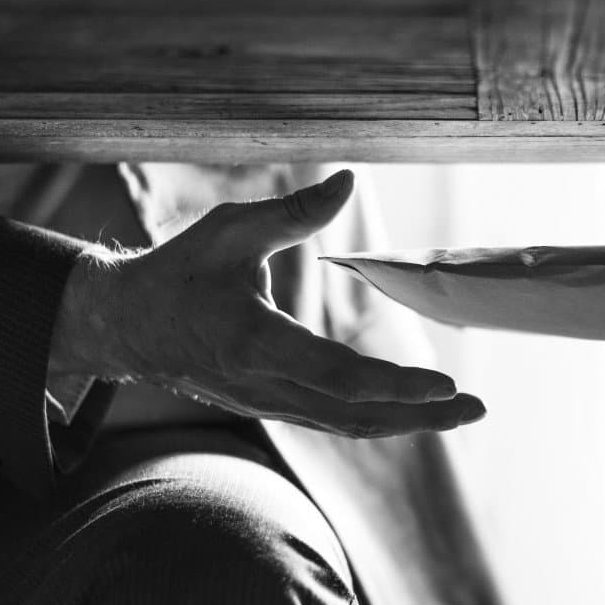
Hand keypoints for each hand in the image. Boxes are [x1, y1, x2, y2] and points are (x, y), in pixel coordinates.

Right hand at [52, 170, 485, 437]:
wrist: (126, 328)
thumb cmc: (178, 273)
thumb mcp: (229, 230)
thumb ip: (292, 212)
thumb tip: (349, 179)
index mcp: (254, 342)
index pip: (337, 375)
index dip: (394, 385)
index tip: (444, 384)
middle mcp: (265, 385)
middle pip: (355, 415)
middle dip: (420, 416)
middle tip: (477, 408)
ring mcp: (268, 403)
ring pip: (347, 425)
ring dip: (406, 423)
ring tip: (460, 413)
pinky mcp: (271, 406)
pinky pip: (333, 421)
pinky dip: (377, 418)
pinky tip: (413, 410)